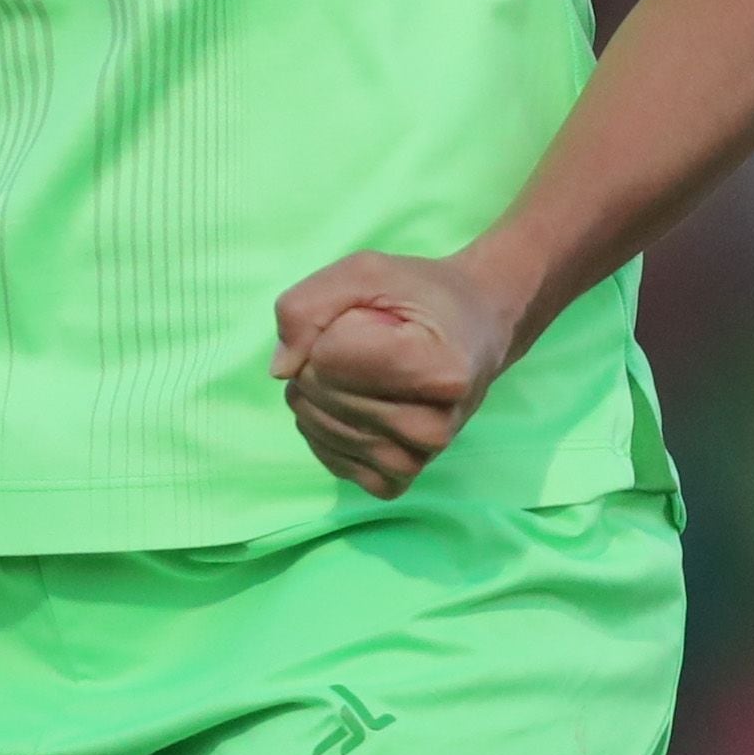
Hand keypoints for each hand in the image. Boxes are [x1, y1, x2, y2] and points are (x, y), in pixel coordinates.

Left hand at [272, 250, 523, 497]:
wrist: (472, 331)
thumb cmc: (420, 298)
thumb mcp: (366, 272)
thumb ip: (308, 304)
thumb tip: (281, 369)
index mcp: (441, 369)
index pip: (330, 357)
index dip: (330, 328)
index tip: (371, 320)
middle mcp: (435, 426)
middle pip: (322, 393)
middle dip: (320, 359)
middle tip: (365, 343)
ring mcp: (417, 460)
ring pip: (320, 428)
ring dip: (315, 394)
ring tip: (356, 370)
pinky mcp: (396, 482)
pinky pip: (330, 460)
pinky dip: (322, 429)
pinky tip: (350, 404)